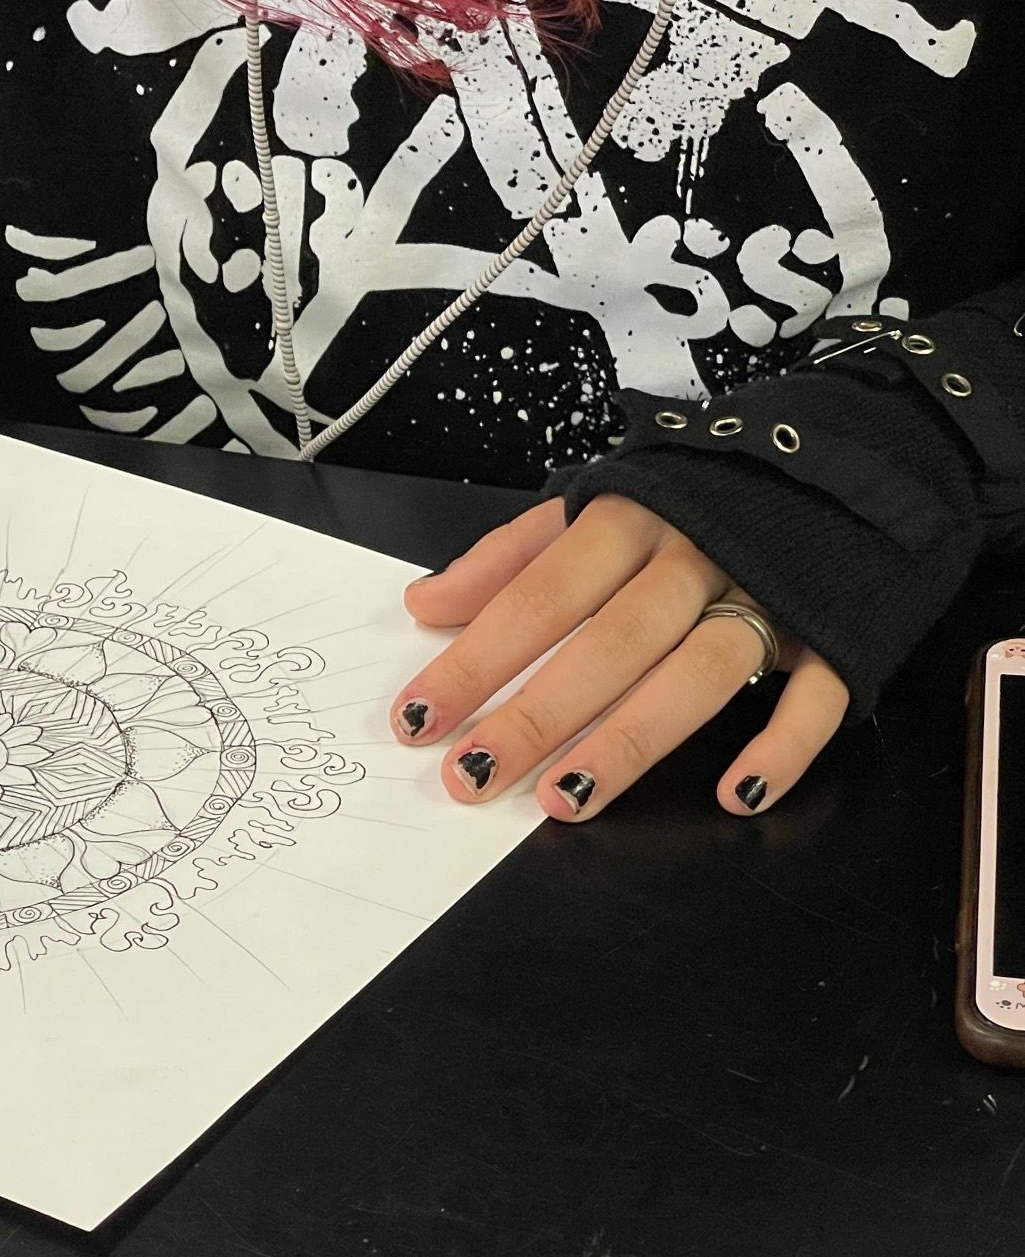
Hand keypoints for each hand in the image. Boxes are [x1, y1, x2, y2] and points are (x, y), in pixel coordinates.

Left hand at [393, 496, 849, 820]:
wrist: (837, 459)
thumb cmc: (690, 497)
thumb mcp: (593, 504)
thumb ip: (508, 558)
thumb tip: (424, 603)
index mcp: (629, 518)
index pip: (540, 596)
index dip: (476, 659)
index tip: (418, 718)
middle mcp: (696, 555)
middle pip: (610, 642)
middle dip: (537, 714)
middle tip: (473, 774)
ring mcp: (770, 593)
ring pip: (700, 672)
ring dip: (633, 739)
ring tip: (566, 798)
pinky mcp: (834, 630)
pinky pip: (816, 696)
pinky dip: (781, 747)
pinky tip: (736, 795)